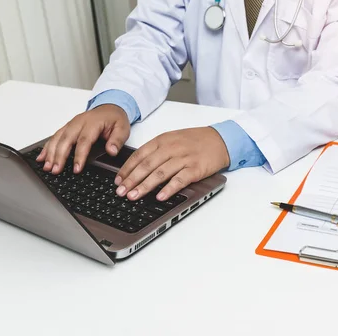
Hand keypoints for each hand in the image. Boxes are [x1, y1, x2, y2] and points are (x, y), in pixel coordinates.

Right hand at [36, 105, 130, 174]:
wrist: (110, 107)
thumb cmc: (115, 119)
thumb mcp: (123, 128)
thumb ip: (117, 140)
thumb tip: (112, 151)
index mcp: (93, 123)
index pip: (84, 140)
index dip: (79, 155)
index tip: (77, 168)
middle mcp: (79, 122)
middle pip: (66, 139)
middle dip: (59, 156)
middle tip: (55, 170)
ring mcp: (71, 124)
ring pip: (58, 138)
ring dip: (51, 153)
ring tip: (47, 167)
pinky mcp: (67, 127)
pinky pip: (55, 137)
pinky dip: (47, 147)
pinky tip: (42, 157)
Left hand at [114, 127, 229, 201]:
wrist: (220, 140)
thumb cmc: (195, 141)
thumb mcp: (173, 139)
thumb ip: (156, 151)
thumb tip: (136, 168)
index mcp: (163, 140)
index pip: (139, 155)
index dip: (127, 169)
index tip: (118, 181)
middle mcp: (171, 148)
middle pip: (146, 165)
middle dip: (131, 180)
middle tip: (121, 192)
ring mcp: (184, 158)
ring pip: (160, 173)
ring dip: (145, 186)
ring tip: (134, 196)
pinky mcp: (195, 168)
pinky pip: (179, 180)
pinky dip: (169, 189)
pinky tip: (160, 197)